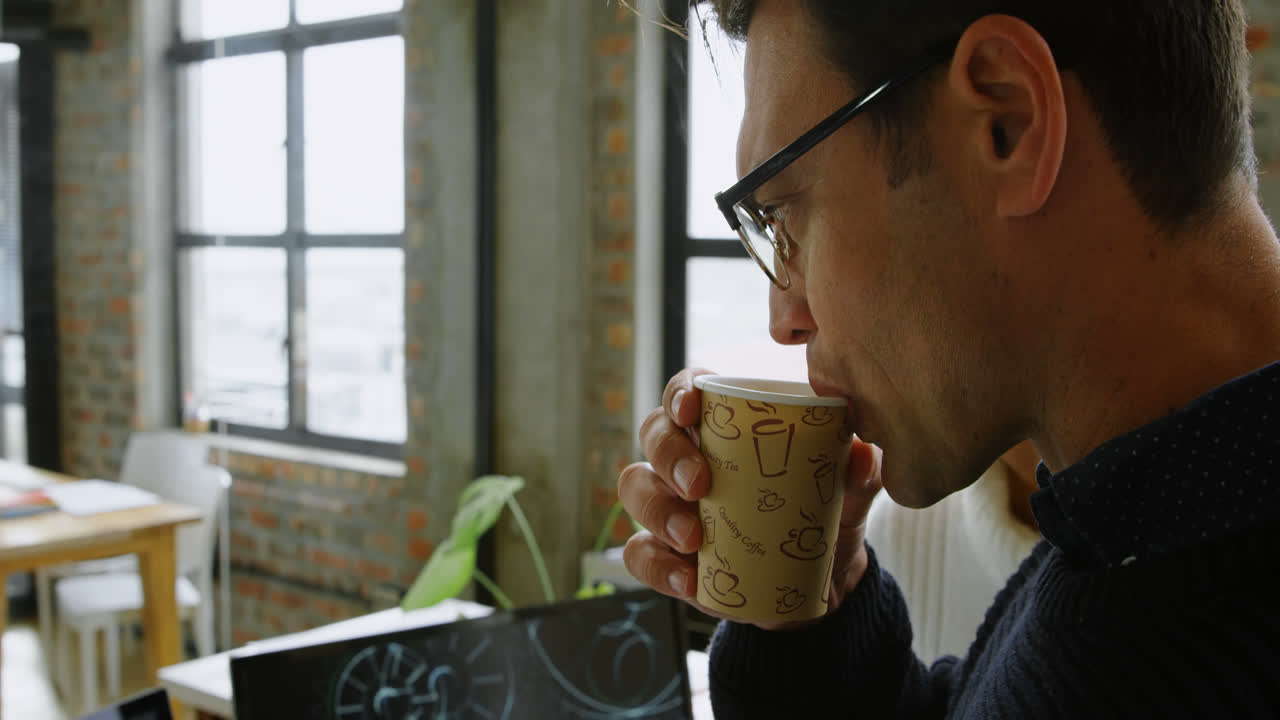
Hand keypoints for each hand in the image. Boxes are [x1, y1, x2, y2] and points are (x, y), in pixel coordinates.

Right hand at [617, 368, 884, 627]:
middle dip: (668, 454)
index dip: (679, 391)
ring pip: (635, 488)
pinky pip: (639, 553)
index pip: (688, 389)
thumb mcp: (847, 494)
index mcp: (725, 425)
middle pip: (653, 433)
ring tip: (693, 538)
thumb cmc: (824, 515)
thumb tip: (862, 455)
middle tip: (699, 484)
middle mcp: (687, 455)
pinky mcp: (665, 553)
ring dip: (657, 509)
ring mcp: (669, 503)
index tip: (692, 409)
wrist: (819, 585)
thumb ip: (858, 473)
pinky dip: (657, 567)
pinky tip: (688, 581)